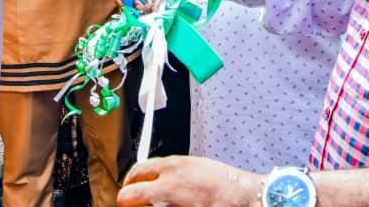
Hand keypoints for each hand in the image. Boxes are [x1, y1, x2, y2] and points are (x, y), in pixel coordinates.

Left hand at [118, 156, 260, 206]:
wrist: (241, 199)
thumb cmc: (224, 184)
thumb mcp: (194, 165)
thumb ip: (171, 170)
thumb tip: (154, 178)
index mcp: (172, 167)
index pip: (136, 172)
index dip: (130, 181)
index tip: (130, 186)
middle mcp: (165, 187)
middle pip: (127, 197)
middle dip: (127, 201)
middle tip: (131, 203)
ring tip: (154, 206)